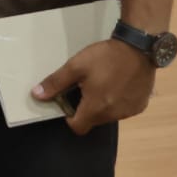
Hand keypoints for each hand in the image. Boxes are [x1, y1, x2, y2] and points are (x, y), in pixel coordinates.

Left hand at [33, 39, 155, 134]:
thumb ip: (56, 82)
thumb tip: (36, 95)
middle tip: (84, 87)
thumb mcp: (76, 66)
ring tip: (101, 84)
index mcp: (96, 108)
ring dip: (102, 105)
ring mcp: (129, 112)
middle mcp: (114, 115)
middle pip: (92, 121)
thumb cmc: (105, 58)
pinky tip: (116, 85)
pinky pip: (122, 110)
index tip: (68, 102)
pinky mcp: (140, 106)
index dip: (69, 118)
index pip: (78, 128)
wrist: (138, 49)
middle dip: (85, 109)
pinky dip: (116, 102)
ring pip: (108, 116)